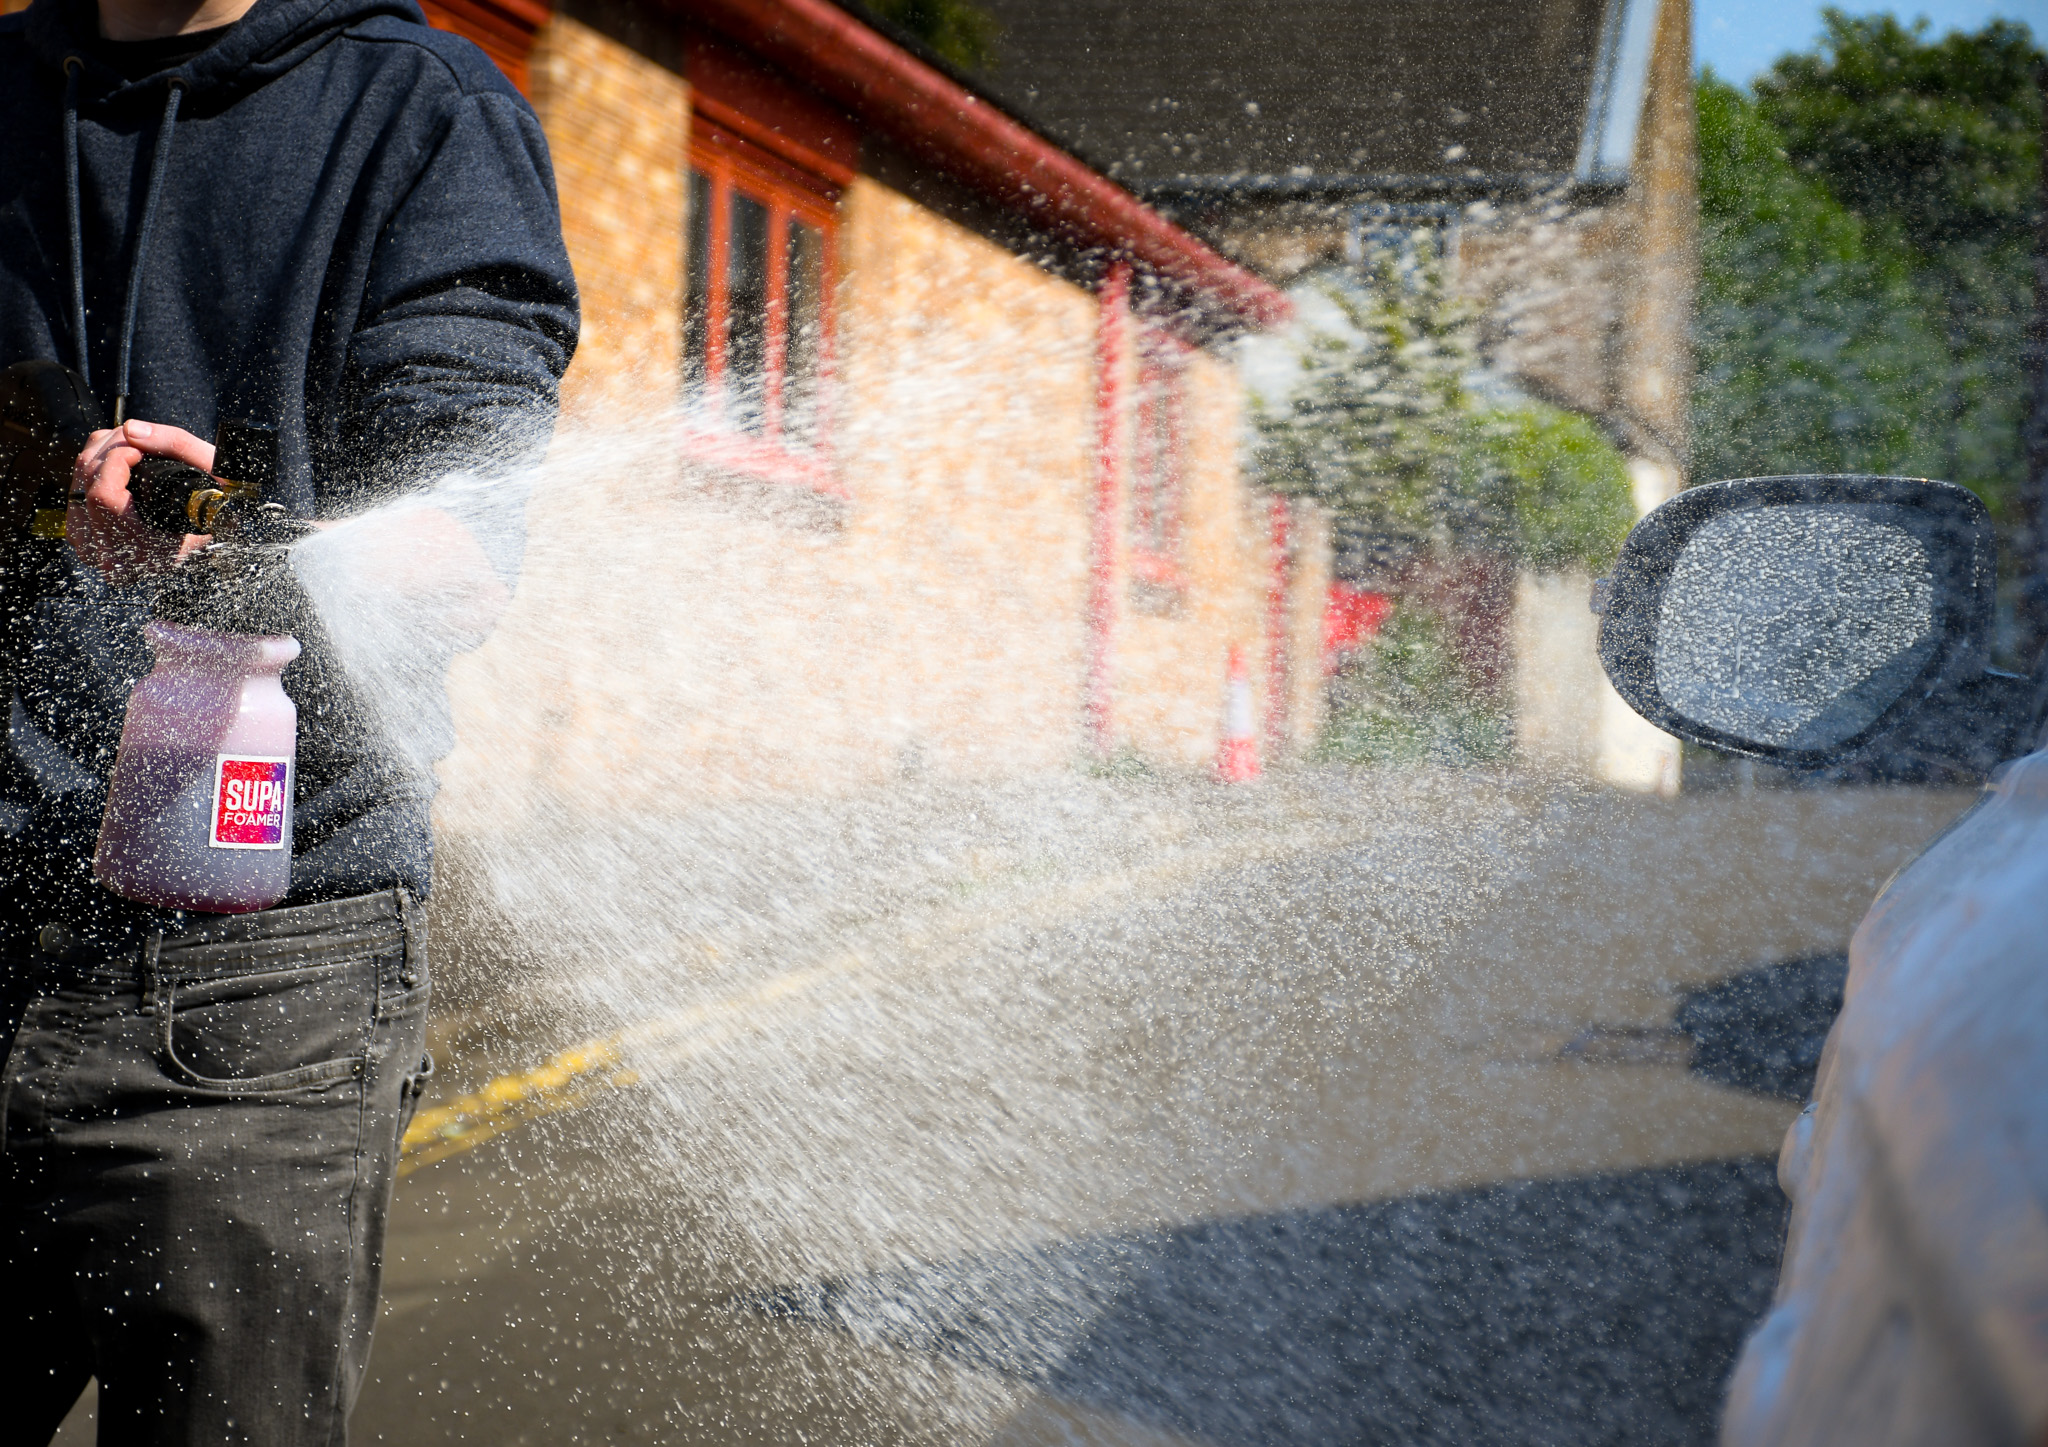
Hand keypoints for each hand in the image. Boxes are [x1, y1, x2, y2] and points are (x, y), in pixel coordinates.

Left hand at [69, 418, 214, 583]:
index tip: (140, 450)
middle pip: (87, 484)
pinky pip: (74, 491)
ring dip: (101, 453)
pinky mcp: (82, 537)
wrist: (215, 531)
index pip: (104, 496)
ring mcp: (92, 549)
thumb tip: (130, 429)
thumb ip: (177, 445)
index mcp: (145, 551)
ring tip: (133, 449)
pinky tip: (117, 463)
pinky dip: (93, 468)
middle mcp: (112, 557)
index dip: (117, 460)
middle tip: (140, 442)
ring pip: (78, 482)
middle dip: (110, 448)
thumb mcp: (214, 472)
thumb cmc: (217, 505)